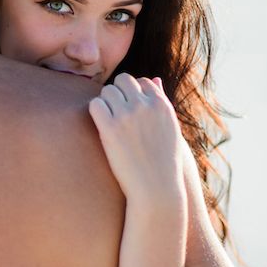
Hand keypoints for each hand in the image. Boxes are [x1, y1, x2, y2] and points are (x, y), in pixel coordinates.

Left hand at [88, 73, 185, 212]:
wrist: (156, 188)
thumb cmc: (164, 161)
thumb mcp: (170, 127)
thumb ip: (161, 101)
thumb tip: (154, 79)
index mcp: (162, 104)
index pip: (143, 81)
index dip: (134, 93)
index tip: (130, 108)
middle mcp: (145, 105)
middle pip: (123, 81)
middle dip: (118, 93)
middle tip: (115, 111)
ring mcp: (127, 115)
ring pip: (107, 91)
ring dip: (105, 102)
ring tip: (108, 120)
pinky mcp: (110, 128)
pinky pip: (95, 105)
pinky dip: (96, 111)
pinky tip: (100, 124)